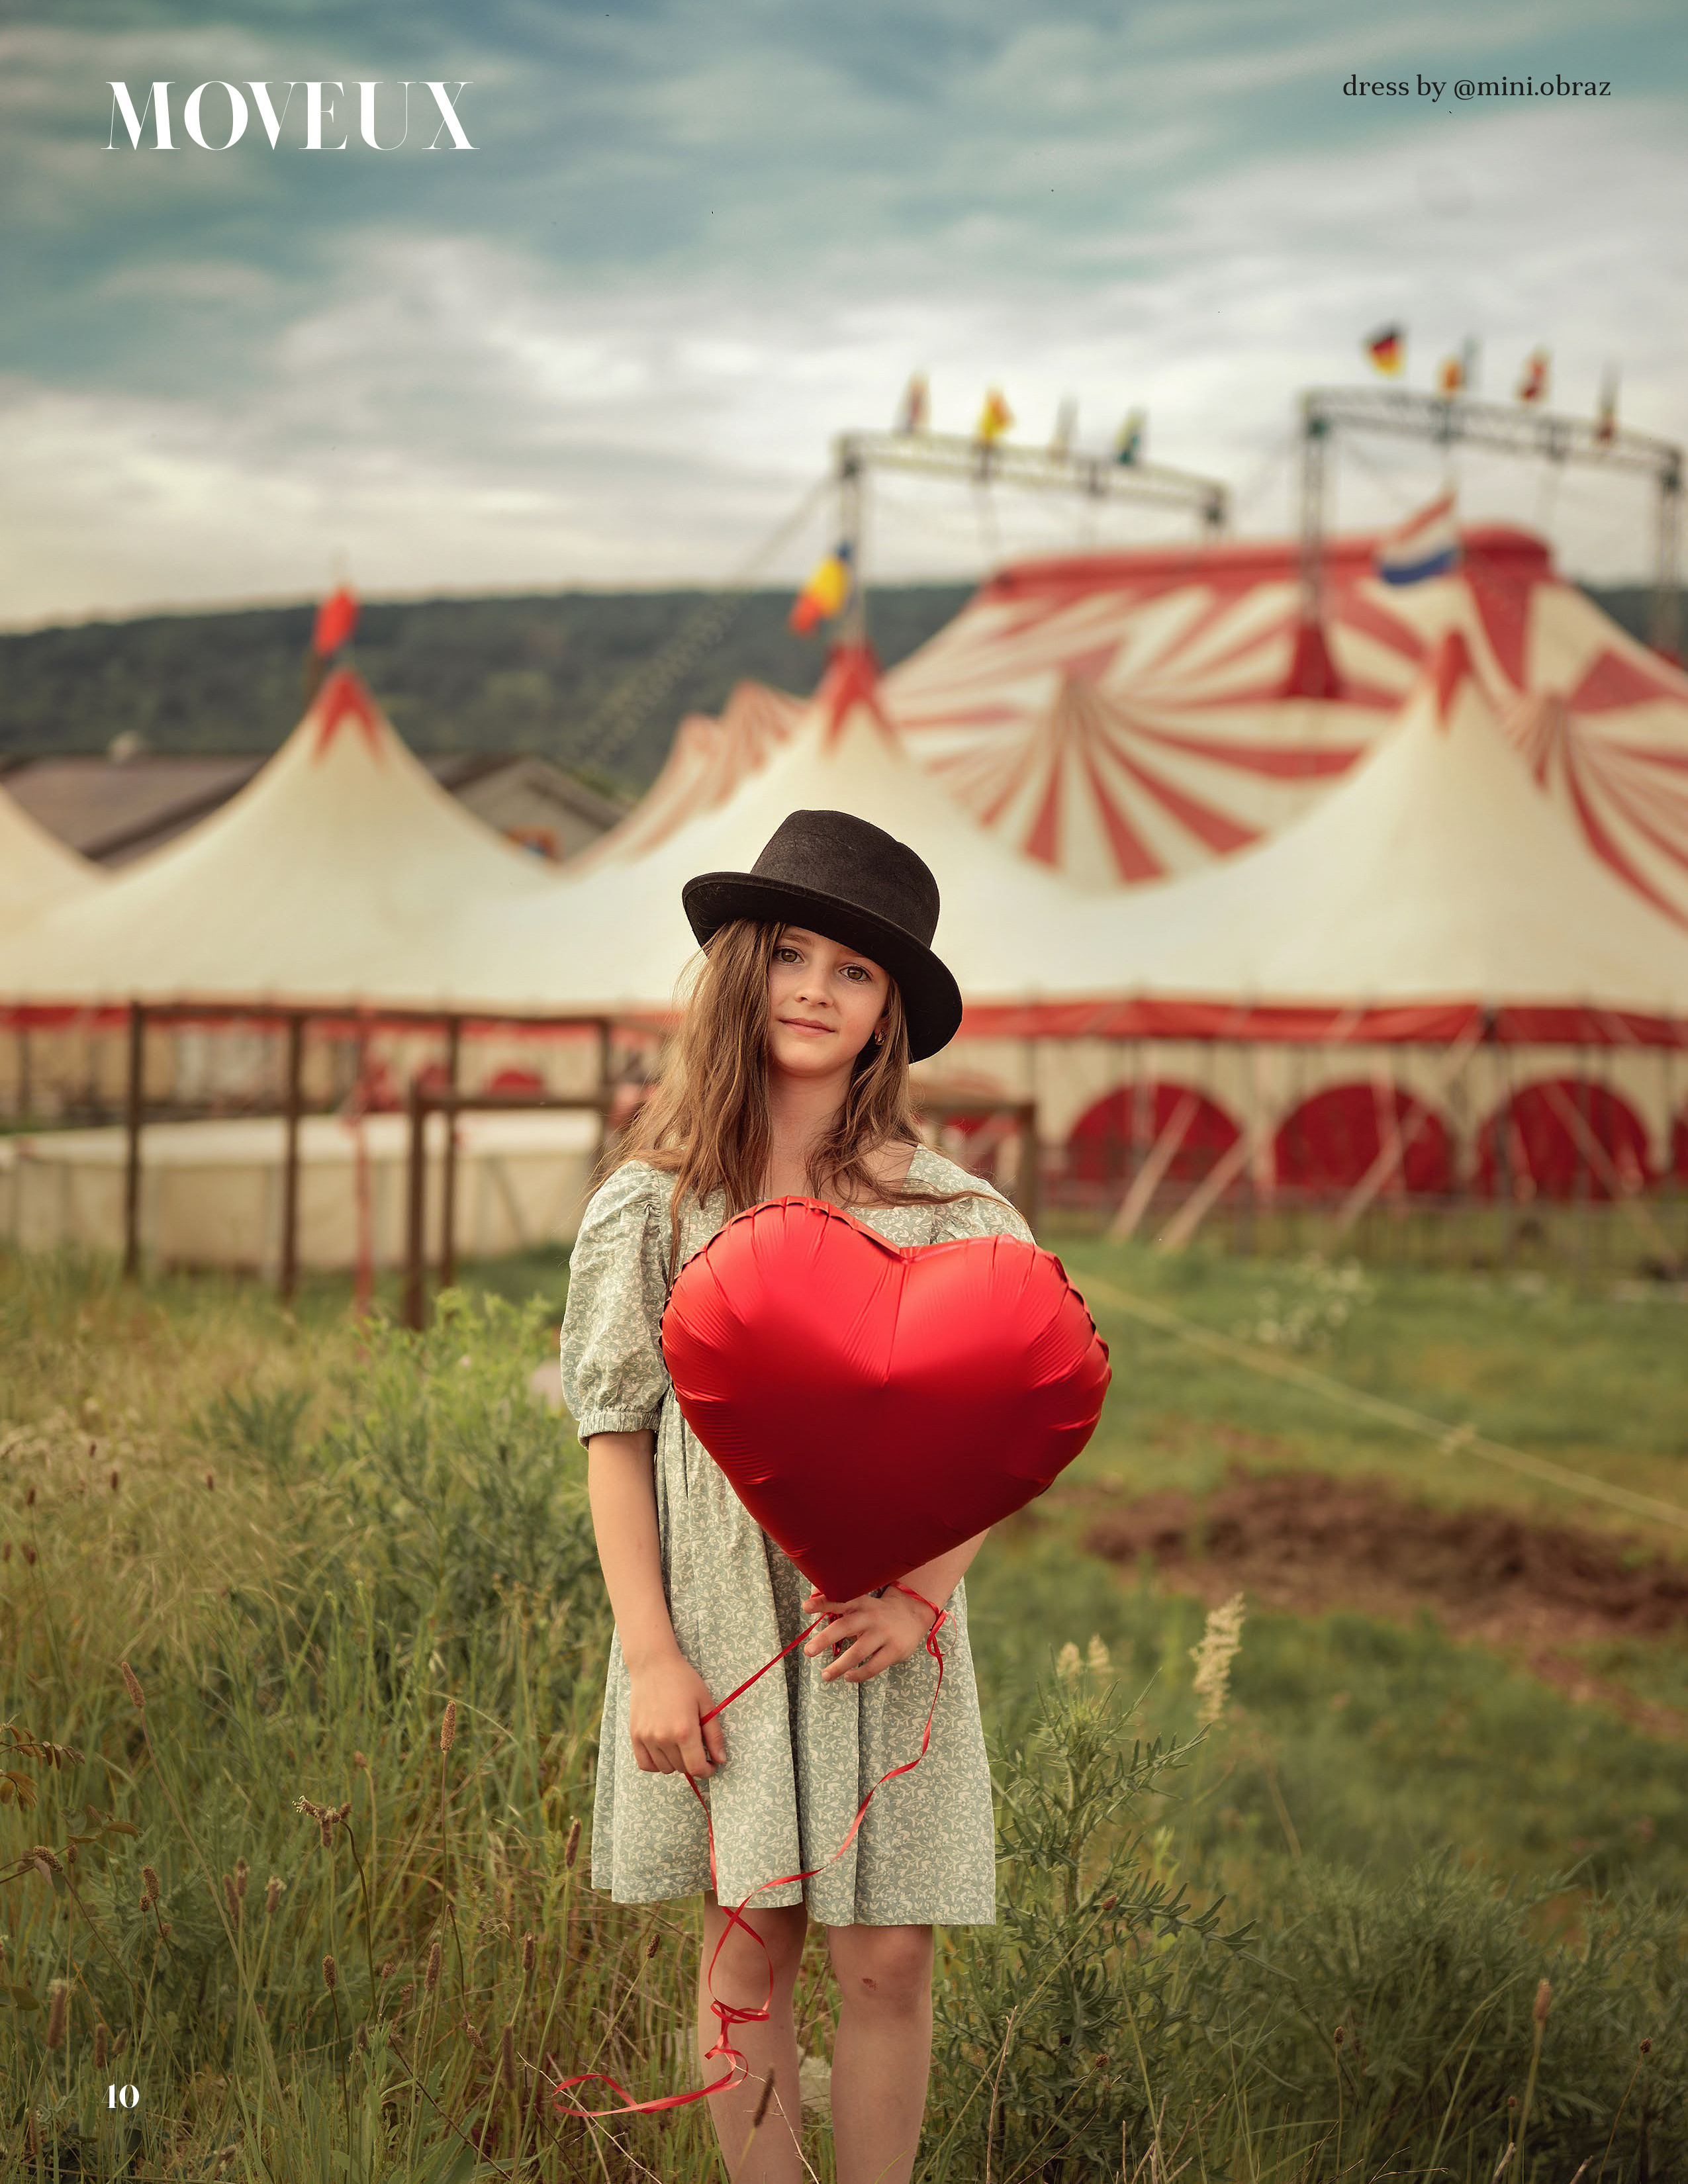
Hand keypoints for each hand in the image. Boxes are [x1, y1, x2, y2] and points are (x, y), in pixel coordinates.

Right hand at [626, 1653, 726, 1776]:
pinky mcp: (635, 1736)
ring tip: (680, 1745)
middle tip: (697, 1748)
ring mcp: (647, 1738)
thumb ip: (714, 1734)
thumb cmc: (683, 1681)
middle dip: (693, 1763)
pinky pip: (645, 1764)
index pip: (696, 1768)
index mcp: (685, 1731)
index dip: (707, 1771)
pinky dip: (656, 1764)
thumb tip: (721, 1760)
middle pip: (682, 1769)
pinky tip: (664, 1751)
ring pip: (665, 1768)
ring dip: (676, 1763)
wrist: (654, 1665)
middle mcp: (664, 1738)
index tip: (710, 1765)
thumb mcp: (705, 1703)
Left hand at [801, 1585, 935, 1684]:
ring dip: (839, 1666)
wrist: (915, 1614)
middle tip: (808, 1651)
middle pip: (845, 1627)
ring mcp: (884, 1634)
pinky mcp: (895, 1650)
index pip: (840, 1600)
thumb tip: (812, 1598)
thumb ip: (842, 1603)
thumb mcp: (863, 1603)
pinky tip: (848, 1677)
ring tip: (825, 1675)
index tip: (806, 1607)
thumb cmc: (879, 1612)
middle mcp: (871, 1617)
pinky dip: (859, 1674)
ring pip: (858, 1652)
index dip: (823, 1603)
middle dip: (825, 1639)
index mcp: (862, 1604)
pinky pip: (873, 1666)